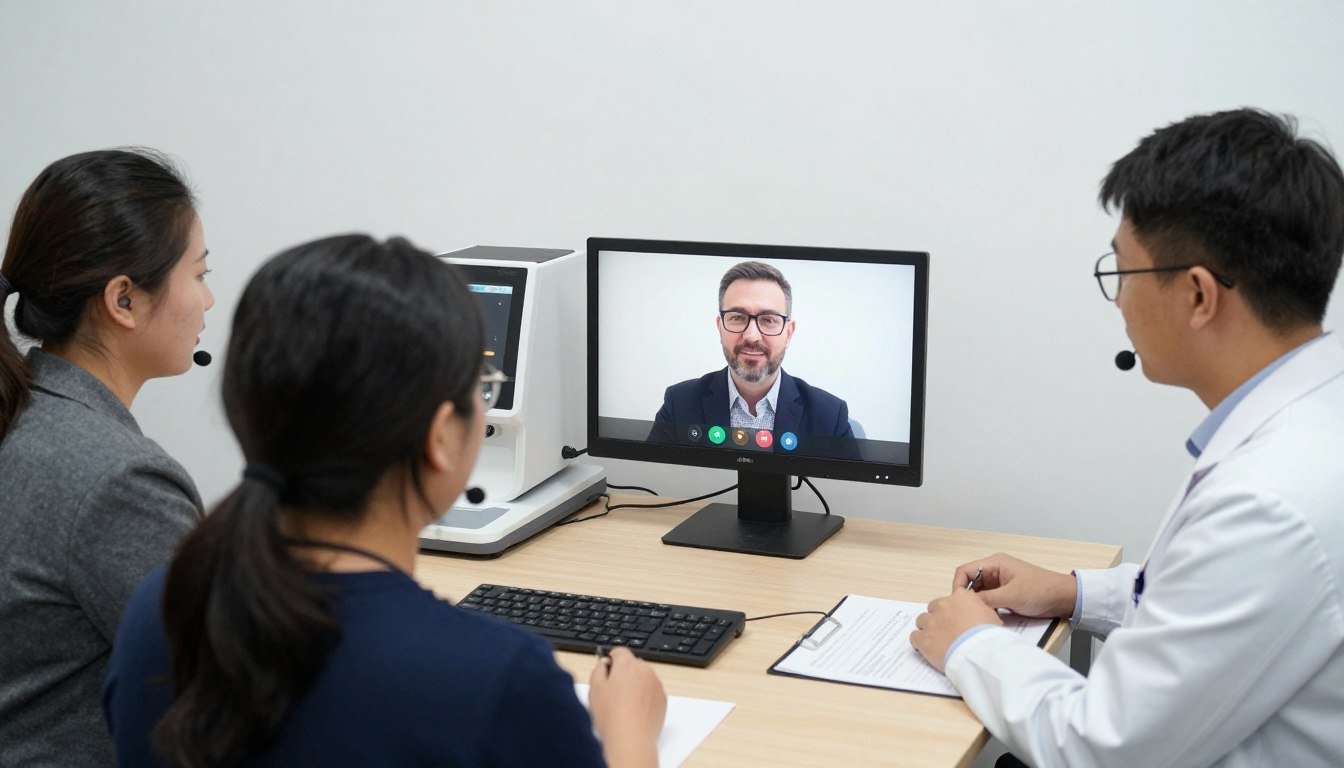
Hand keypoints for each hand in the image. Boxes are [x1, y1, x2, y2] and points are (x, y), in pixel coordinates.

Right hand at [588, 647, 665, 767]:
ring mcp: (656, 685)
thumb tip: (604, 664)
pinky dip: (644, 697)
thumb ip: (598, 669)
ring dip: (635, 685)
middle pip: (633, 664)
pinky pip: (652, 691)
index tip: (607, 670)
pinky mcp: (663, 700)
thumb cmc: (612, 717)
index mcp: (627, 665)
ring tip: (623, 705)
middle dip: (623, 673)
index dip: (611, 660)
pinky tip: (633, 711)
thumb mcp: (594, 689)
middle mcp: (645, 671)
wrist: (631, 741)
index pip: (619, 651)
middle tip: (612, 692)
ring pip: (643, 678)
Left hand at [910, 589, 1001, 671]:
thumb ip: (978, 608)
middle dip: (938, 619)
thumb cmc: (988, 635)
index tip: (955, 620)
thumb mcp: (991, 615)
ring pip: (921, 621)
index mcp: (960, 597)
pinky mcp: (923, 639)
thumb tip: (975, 612)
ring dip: (927, 629)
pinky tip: (926, 649)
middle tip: (946, 632)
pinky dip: (919, 642)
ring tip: (936, 641)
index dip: (952, 610)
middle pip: (933, 609)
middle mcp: (943, 606)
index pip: (949, 599)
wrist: (979, 652)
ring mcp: (931, 622)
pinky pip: (914, 637)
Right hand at [953, 552, 1076, 618]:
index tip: (958, 603)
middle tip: (966, 613)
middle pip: (970, 582)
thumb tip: (966, 605)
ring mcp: (1000, 582)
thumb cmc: (1041, 591)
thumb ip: (987, 599)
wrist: (1065, 598)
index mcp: (994, 563)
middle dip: (967, 597)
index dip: (958, 586)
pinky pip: (988, 599)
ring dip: (977, 603)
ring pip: (978, 592)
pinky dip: (985, 607)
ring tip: (977, 616)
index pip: (965, 571)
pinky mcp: (1005, 592)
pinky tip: (987, 617)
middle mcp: (994, 570)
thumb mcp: (1012, 596)